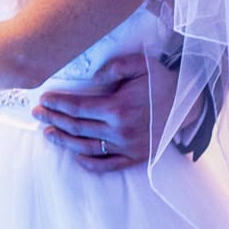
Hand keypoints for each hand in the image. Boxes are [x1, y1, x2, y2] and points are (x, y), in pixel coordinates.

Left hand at [33, 50, 174, 172]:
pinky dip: (90, 163)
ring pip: (87, 147)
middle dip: (53, 120)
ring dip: (64, 141)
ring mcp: (127, 146)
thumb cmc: (163, 82)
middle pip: (77, 128)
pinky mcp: (135, 157)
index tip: (43, 100)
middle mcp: (119, 130)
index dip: (57, 105)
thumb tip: (95, 75)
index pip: (77, 108)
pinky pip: (108, 165)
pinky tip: (76, 157)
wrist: (190, 104)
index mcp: (117, 107)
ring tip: (49, 134)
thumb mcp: (142, 64)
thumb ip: (116, 65)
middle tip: (38, 115)